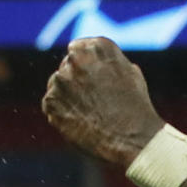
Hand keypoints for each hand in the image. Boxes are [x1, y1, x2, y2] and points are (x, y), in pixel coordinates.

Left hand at [41, 37, 164, 168]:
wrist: (132, 139)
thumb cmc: (136, 107)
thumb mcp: (129, 73)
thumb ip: (108, 62)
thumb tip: (98, 62)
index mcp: (97, 47)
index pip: (78, 48)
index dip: (84, 65)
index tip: (90, 78)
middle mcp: (76, 58)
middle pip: (66, 66)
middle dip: (75, 80)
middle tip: (90, 100)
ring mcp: (61, 80)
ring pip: (57, 85)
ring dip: (67, 96)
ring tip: (88, 113)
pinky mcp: (51, 101)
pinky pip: (51, 104)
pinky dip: (61, 112)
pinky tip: (79, 121)